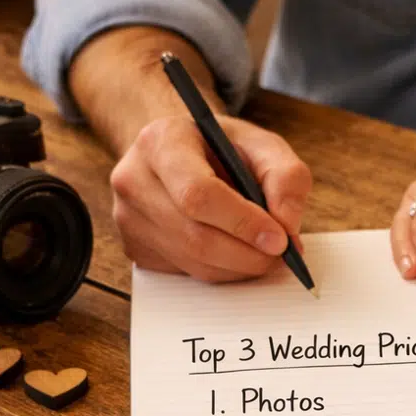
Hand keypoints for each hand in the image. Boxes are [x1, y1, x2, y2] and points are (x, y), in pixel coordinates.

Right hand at [110, 113, 311, 280]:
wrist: (180, 154)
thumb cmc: (222, 148)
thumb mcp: (262, 145)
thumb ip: (286, 178)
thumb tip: (287, 228)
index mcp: (161, 142)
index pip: (198, 194)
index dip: (243, 223)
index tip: (280, 240)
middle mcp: (134, 180)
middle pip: (196, 236)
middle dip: (248, 254)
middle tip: (281, 255)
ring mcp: (128, 219)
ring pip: (194, 262)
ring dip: (239, 266)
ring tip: (263, 252)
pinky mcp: (136, 249)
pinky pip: (186, 274)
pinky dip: (221, 271)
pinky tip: (233, 250)